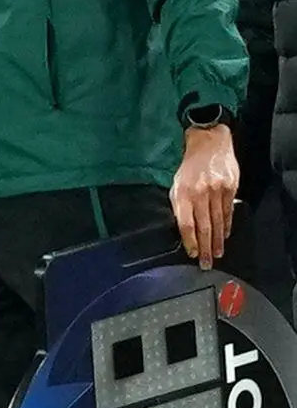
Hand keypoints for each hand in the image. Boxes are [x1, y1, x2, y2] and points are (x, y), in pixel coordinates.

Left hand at [173, 122, 237, 267]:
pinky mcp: (231, 188)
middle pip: (204, 227)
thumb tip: (182, 228)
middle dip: (206, 248)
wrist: (210, 143)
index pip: (186, 224)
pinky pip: (228, 212)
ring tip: (218, 254)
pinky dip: (227, 226)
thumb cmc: (189, 166)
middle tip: (207, 263)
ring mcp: (217, 191)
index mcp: (183, 194)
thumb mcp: (176, 184)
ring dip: (218, 241)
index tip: (193, 253)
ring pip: (218, 222)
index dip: (190, 241)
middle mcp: (201, 193)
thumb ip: (178, 205)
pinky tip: (225, 236)